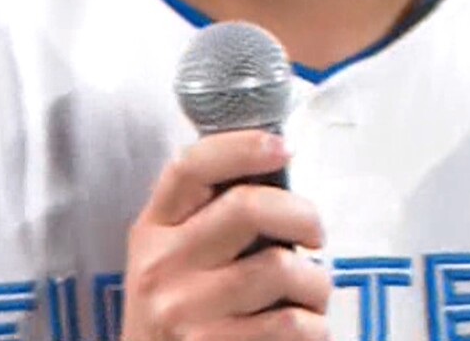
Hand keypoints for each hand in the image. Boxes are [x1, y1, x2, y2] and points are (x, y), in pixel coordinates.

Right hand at [122, 129, 330, 340]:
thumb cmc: (181, 315)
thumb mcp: (172, 260)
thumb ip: (208, 222)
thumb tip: (277, 179)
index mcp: (153, 231)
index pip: (190, 167)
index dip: (241, 147)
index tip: (283, 147)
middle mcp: (161, 265)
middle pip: (247, 207)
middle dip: (303, 216)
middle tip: (315, 235)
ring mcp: (183, 310)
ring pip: (280, 268)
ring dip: (316, 283)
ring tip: (312, 295)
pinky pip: (289, 323)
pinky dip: (315, 327)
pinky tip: (307, 330)